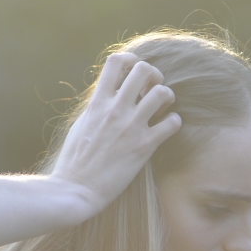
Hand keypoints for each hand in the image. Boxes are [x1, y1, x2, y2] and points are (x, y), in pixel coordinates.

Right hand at [50, 52, 182, 213]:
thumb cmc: (75, 160)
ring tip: (163, 107)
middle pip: (143, 70)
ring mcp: (131, 127)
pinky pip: (171, 123)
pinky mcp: (144, 147)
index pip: (116, 62)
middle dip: (154, 75)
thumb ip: (97, 106)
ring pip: (162, 92)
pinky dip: (174, 122)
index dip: (130, 60)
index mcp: (97, 102)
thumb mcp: (82, 124)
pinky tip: (168, 128)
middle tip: (153, 88)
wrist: (76, 189)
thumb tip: (108, 95)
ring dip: (167, 96)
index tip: (134, 70)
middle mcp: (115, 109)